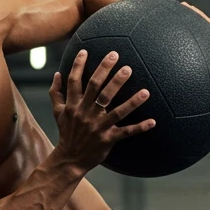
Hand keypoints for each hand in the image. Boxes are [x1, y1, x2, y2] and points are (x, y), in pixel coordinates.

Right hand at [49, 49, 153, 173]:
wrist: (69, 159)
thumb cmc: (66, 133)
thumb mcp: (57, 113)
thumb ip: (56, 93)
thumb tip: (56, 74)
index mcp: (73, 106)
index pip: (74, 81)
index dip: (79, 65)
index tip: (86, 51)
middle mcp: (85, 113)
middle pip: (97, 89)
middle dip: (107, 72)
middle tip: (118, 57)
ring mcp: (98, 127)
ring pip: (116, 111)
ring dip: (132, 101)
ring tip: (146, 91)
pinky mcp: (108, 139)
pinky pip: (126, 132)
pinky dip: (139, 128)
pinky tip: (152, 122)